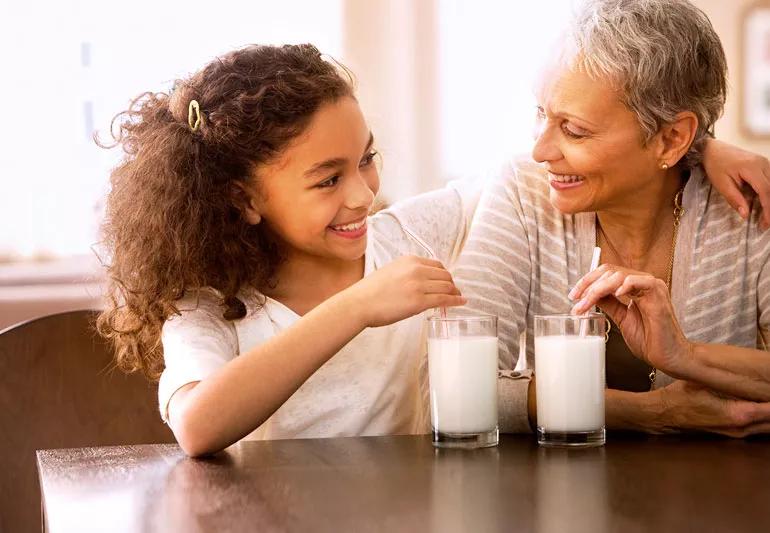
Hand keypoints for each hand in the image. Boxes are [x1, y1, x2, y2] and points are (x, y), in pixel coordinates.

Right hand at [347, 255, 465, 327]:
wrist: (359, 303)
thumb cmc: (370, 292)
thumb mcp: (390, 272)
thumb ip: (407, 273)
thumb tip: (419, 283)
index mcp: (409, 260)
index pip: (436, 265)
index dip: (445, 274)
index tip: (447, 281)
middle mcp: (416, 270)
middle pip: (445, 275)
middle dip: (452, 284)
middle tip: (454, 291)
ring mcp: (419, 285)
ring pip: (447, 287)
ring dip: (455, 292)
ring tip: (458, 297)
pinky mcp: (419, 301)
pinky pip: (444, 300)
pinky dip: (456, 301)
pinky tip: (461, 302)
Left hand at [570, 264, 690, 376]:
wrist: (668, 356)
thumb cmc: (649, 340)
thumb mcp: (621, 318)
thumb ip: (609, 303)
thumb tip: (589, 295)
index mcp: (634, 287)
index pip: (607, 273)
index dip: (587, 281)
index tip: (573, 296)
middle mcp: (643, 283)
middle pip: (609, 271)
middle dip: (588, 285)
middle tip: (575, 300)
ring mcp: (652, 287)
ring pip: (619, 275)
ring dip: (597, 289)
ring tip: (586, 304)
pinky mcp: (659, 295)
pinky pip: (640, 281)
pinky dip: (624, 285)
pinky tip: (615, 294)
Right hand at [649, 380, 769, 436]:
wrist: (664, 413)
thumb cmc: (681, 396)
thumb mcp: (704, 383)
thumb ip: (730, 383)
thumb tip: (748, 377)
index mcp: (738, 414)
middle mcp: (741, 428)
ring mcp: (738, 433)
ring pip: (768, 427)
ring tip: (769, 397)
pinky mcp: (733, 433)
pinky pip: (759, 428)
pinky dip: (766, 419)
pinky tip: (765, 408)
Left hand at [702, 139, 769, 228]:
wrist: (713, 149)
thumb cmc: (715, 166)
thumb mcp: (721, 184)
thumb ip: (735, 199)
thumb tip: (746, 215)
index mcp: (752, 167)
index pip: (765, 191)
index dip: (767, 209)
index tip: (765, 223)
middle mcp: (763, 163)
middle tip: (765, 224)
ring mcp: (765, 162)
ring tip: (765, 216)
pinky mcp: (764, 164)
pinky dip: (768, 193)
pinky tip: (764, 204)